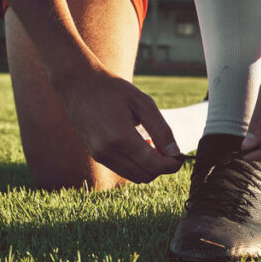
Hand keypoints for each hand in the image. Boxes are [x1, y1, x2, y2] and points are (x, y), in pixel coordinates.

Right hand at [56, 63, 182, 182]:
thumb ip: (161, 129)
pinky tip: (139, 146)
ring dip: (149, 167)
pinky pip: (124, 170)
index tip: (181, 157)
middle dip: (162, 167)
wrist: (79, 85)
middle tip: (169, 149)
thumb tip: (175, 153)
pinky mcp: (96, 155)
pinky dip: (136, 165)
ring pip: (135, 176)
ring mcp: (100, 155)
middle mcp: (107, 151)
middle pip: (146, 175)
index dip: (172, 165)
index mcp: (120, 137)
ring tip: (152, 145)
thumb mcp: (143, 103)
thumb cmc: (113, 90)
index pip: (154, 165)